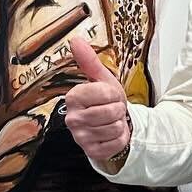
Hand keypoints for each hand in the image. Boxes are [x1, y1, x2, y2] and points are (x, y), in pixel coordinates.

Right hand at [63, 36, 131, 163]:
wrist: (111, 124)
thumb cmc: (105, 101)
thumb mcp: (102, 79)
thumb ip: (89, 61)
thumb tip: (75, 40)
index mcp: (73, 97)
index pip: (105, 92)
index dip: (114, 94)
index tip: (109, 96)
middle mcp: (72, 118)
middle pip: (111, 111)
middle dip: (118, 110)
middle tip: (111, 110)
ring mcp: (80, 137)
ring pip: (114, 128)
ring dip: (119, 124)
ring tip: (111, 121)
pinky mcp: (91, 152)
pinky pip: (116, 143)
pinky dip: (119, 139)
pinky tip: (111, 135)